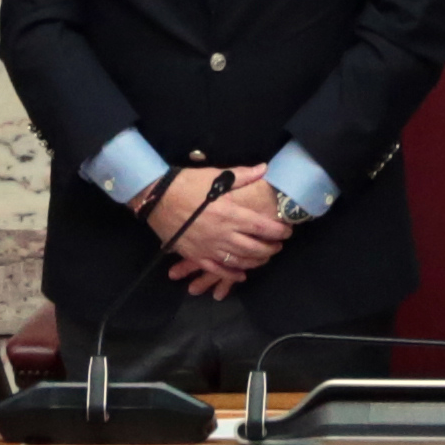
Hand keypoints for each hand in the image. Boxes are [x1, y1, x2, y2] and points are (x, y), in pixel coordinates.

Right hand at [165, 172, 290, 291]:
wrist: (158, 198)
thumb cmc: (187, 185)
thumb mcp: (216, 176)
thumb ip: (242, 176)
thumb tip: (264, 169)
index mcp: (231, 214)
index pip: (263, 227)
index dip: (278, 232)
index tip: (287, 231)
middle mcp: (224, 234)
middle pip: (255, 248)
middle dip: (271, 248)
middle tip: (278, 246)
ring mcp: (210, 248)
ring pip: (240, 261)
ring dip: (256, 261)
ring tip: (264, 258)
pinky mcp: (197, 256)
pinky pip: (218, 270)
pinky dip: (232, 274)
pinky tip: (241, 275)